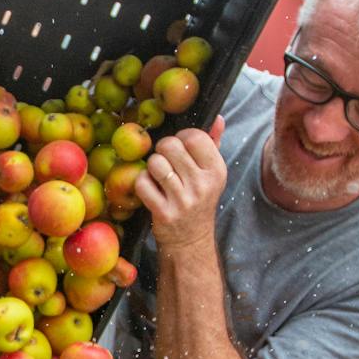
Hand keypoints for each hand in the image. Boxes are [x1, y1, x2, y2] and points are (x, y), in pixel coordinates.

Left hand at [135, 118, 226, 250]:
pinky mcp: (163, 213)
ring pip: (155, 163)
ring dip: (151, 166)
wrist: (191, 240)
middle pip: (171, 146)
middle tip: (165, 160)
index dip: (181, 137)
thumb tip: (217, 118)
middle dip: (162, 149)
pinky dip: (141, 183)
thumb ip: (213, 145)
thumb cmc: (199, 201)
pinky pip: (142, 184)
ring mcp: (183, 200)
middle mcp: (202, 185)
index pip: (194, 136)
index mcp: (217, 171)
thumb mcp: (212, 175)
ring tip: (157, 175)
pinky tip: (149, 188)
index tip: (180, 147)